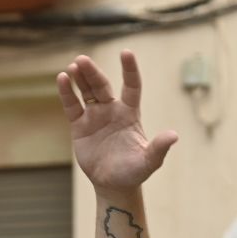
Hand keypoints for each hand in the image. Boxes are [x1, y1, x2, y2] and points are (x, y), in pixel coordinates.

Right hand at [57, 51, 179, 193]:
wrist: (114, 185)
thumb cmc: (134, 172)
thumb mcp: (149, 161)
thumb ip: (159, 148)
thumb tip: (174, 136)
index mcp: (130, 114)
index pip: (131, 86)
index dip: (129, 70)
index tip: (126, 52)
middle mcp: (112, 110)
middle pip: (102, 85)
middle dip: (93, 73)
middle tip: (82, 60)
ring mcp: (95, 116)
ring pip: (86, 91)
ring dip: (80, 78)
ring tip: (74, 66)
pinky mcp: (80, 125)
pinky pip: (72, 105)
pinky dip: (67, 92)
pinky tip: (63, 78)